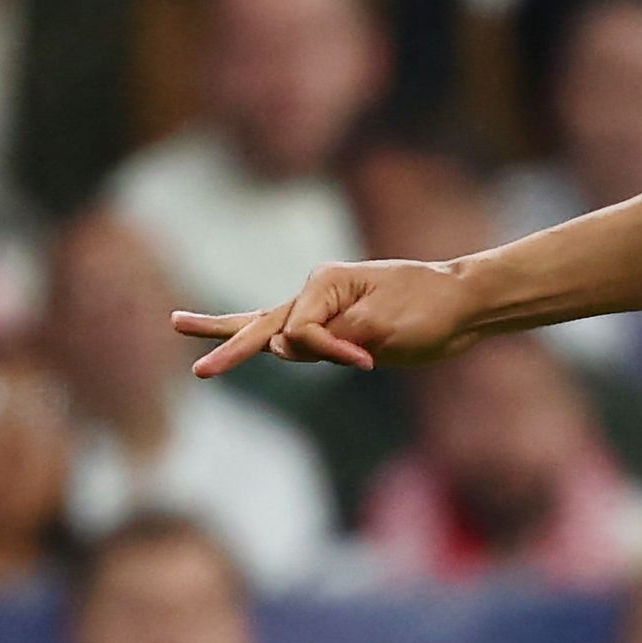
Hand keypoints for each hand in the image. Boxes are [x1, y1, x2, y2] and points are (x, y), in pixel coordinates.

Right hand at [175, 258, 480, 377]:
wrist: (464, 305)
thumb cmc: (430, 310)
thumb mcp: (384, 327)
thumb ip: (330, 337)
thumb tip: (281, 345)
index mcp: (325, 283)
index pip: (300, 330)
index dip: (328, 350)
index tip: (368, 359)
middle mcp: (317, 292)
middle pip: (259, 320)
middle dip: (222, 338)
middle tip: (180, 342)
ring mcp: (325, 311)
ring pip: (265, 324)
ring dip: (227, 331)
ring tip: (178, 322)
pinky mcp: (337, 329)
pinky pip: (292, 337)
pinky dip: (261, 337)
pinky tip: (227, 334)